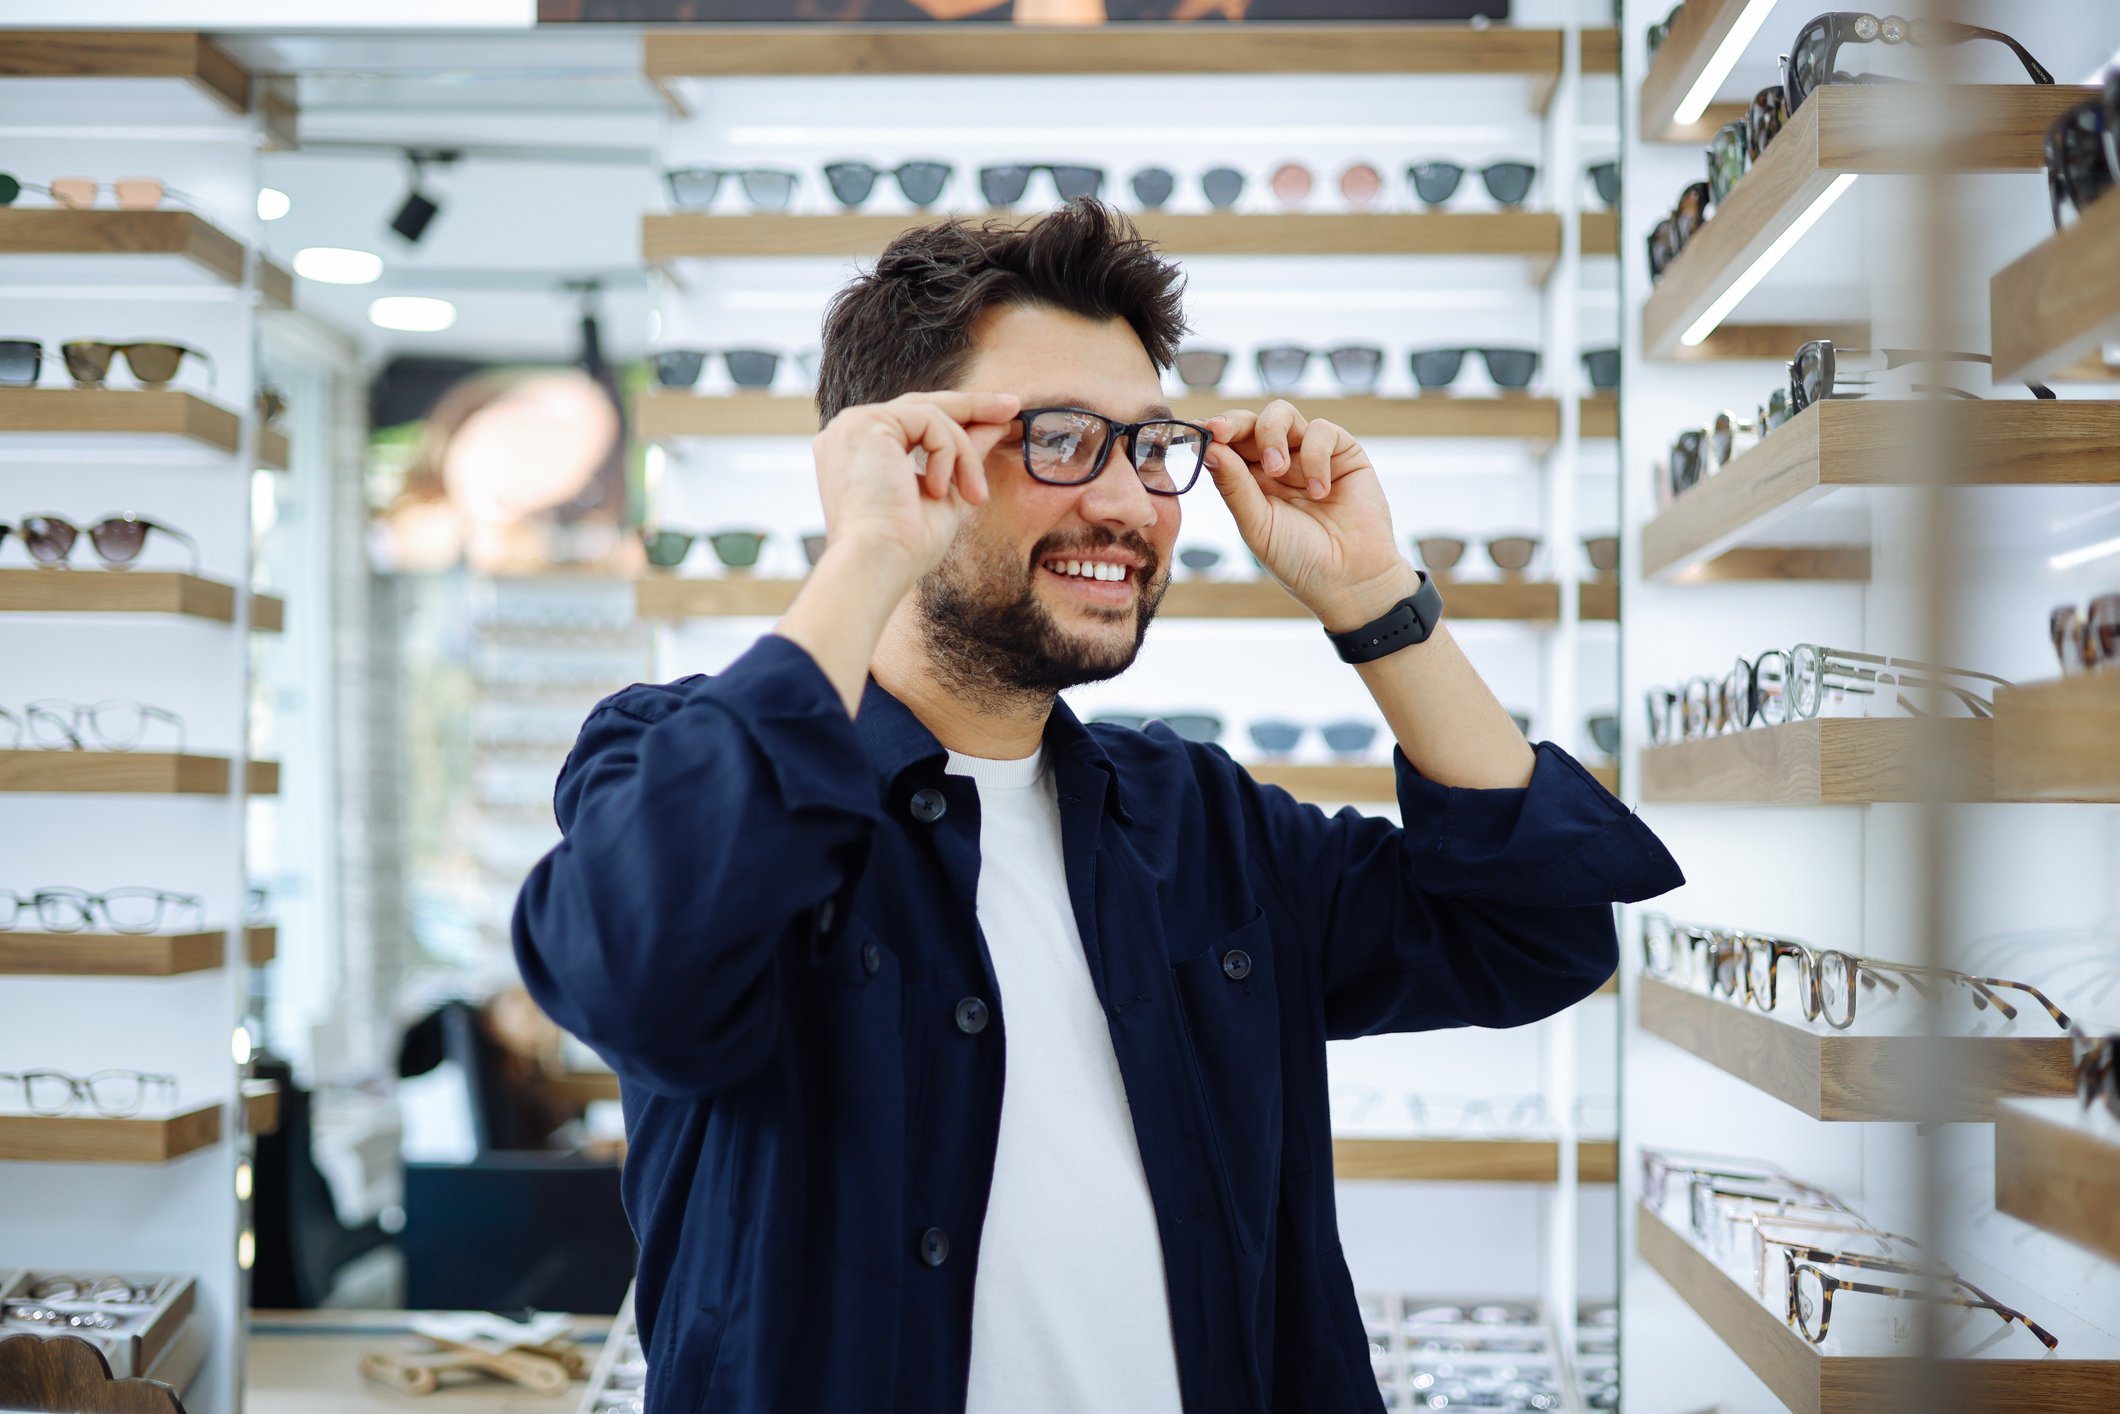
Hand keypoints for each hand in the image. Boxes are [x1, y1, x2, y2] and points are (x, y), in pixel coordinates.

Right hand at [810, 390, 1019, 589]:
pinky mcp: (866, 423)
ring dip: (964, 455)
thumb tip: (995, 425)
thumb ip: (961, 456)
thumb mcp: (944, 492)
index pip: (915, 421)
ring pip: (932, 416)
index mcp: (862, 450)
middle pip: (922, 404)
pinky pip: (929, 422)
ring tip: (973, 495)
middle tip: (1013, 407)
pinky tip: (939, 490)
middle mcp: (851, 431)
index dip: (959, 416)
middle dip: (973, 405)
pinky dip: (947, 454)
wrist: (877, 563)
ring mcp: (854, 424)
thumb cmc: (904, 546)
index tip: (1002, 416)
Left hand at [1204, 400, 1419, 630]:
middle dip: (1234, 423)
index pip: (1227, 445)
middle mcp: (1278, 463)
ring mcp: (1309, 455)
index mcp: (1251, 481)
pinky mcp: (1343, 453)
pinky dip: (1315, 456)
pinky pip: (1321, 431)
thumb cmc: (1300, 560)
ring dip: (1272, 436)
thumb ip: (1234, 486)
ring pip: (1282, 414)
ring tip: (1279, 471)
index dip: (1212, 432)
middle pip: (1250, 422)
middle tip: (1222, 431)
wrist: (1351, 580)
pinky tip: (1319, 491)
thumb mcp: (1258, 526)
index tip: (1198, 429)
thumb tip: (1209, 448)